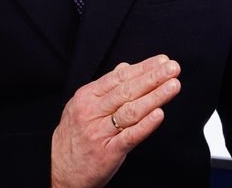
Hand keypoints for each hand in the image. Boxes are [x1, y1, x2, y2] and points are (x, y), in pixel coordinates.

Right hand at [51, 54, 181, 187]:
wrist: (58, 170)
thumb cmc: (74, 137)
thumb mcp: (82, 106)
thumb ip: (105, 87)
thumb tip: (125, 67)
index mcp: (86, 97)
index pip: (119, 78)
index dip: (143, 67)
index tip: (162, 60)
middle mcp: (91, 112)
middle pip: (127, 91)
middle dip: (153, 77)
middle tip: (173, 68)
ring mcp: (99, 132)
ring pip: (131, 110)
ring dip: (155, 96)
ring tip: (173, 85)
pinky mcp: (108, 152)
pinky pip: (130, 136)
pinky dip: (146, 124)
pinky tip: (159, 114)